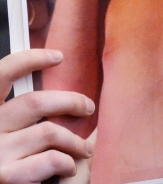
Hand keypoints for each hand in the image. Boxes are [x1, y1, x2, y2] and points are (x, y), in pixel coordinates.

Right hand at [0, 49, 94, 182]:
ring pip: (48, 132)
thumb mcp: (7, 134)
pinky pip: (50, 159)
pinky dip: (67, 162)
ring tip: (84, 149)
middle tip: (87, 108)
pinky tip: (69, 167)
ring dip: (75, 141)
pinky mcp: (5, 176)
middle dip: (69, 102)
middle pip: (34, 102)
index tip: (57, 57)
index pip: (0, 74)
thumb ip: (22, 117)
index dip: (28, 60)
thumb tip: (63, 99)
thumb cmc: (10, 163)